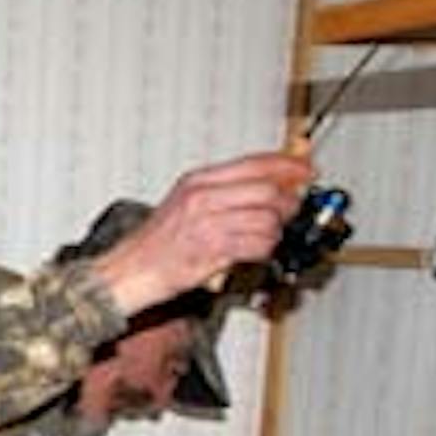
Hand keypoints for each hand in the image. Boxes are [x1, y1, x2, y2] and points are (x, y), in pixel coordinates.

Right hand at [92, 151, 311, 316]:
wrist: (129, 271)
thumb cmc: (156, 243)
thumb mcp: (185, 202)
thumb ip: (223, 191)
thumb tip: (265, 186)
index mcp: (198, 180)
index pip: (255, 163)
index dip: (288, 165)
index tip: (306, 169)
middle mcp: (203, 197)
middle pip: (267, 190)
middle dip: (289, 202)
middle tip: (292, 209)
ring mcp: (208, 223)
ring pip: (267, 218)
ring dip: (276, 231)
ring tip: (268, 236)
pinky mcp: (213, 250)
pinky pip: (257, 244)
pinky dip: (265, 249)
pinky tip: (257, 251)